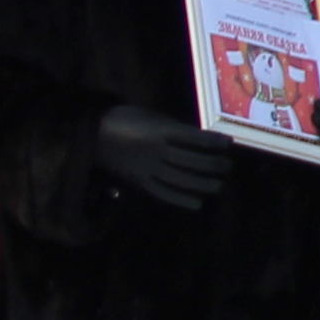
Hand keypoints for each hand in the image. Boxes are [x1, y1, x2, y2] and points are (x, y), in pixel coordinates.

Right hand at [89, 106, 225, 209]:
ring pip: (180, 179)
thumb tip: (198, 138)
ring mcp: (147, 167)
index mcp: (159, 130)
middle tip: (228, 167)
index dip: (213, 142)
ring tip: (218, 185)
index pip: (194, 138)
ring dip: (202, 184)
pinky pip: (162, 192)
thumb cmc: (124, 119)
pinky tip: (197, 204)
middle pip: (190, 160)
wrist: (92, 133)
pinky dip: (180, 199)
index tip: (228, 144)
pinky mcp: (139, 181)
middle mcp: (156, 150)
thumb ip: (172, 127)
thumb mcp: (150, 116)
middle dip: (212, 165)